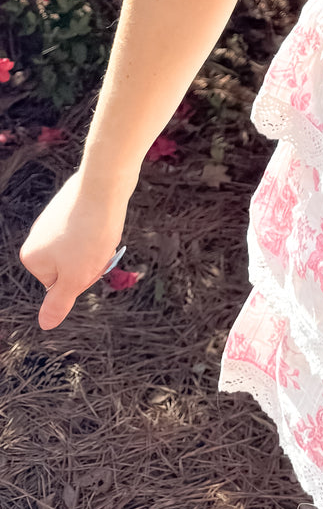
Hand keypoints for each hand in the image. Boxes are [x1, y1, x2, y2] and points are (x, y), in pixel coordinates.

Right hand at [18, 170, 130, 330]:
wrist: (105, 183)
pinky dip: (100, 229)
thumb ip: (59, 302)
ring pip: (82, 248)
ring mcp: (53, 220)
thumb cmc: (91, 232)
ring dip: (98, 246)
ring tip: (103, 231)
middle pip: (72, 267)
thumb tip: (44, 325)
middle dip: (91, 262)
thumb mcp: (76, 276)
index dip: (84, 278)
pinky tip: (104, 219)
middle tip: (99, 246)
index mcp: (32, 258)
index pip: (63, 286)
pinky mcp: (71, 208)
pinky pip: (88, 229)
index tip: (90, 262)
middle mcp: (37, 238)